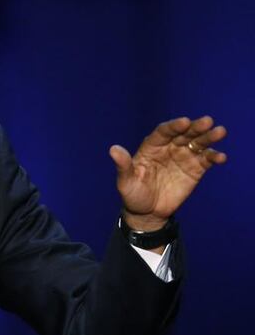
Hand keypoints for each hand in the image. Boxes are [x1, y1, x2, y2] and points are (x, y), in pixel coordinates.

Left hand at [109, 116, 226, 231]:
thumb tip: (113, 149)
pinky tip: (221, 157)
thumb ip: (123, 165)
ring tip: (220, 132)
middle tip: (207, 121)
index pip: (163, 132)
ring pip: (197, 143)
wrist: (147, 212)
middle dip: (195, 127)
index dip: (173, 126)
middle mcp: (168, 148)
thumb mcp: (125, 181)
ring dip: (208, 137)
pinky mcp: (195, 169)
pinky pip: (206, 160)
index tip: (184, 122)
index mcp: (151, 146)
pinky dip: (214, 156)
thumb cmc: (133, 194)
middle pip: (183, 134)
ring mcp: (183, 157)